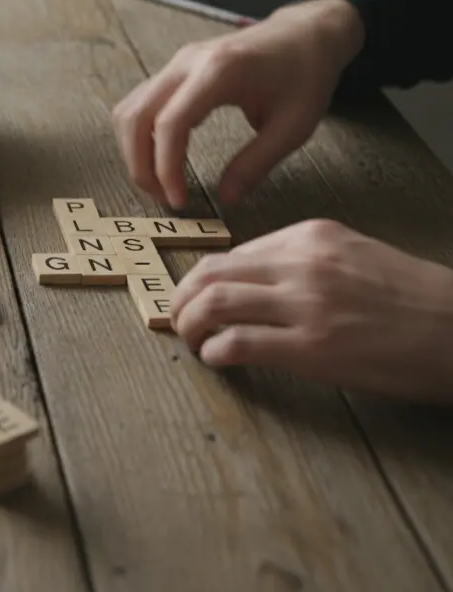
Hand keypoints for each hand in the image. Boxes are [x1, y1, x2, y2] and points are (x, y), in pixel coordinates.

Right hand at [111, 0, 364, 207]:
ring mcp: (177, 63)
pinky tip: (163, 154)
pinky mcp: (175, 69)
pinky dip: (141, 134)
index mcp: (219, 72)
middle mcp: (187, 63)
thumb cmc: (305, 75)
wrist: (306, 34)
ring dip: (134, 150)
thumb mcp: (293, 127)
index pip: (170, 124)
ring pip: (130, 110)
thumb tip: (226, 198)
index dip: (166, 168)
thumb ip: (256, 164)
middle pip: (136, 117)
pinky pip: (140, 102)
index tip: (179, 199)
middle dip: (140, 164)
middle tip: (162, 196)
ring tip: (159, 180)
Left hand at [171, 219, 452, 403]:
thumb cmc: (416, 301)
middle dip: (183, 298)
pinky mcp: (310, 346)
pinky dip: (214, 350)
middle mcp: (301, 263)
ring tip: (191, 341)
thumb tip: (255, 286)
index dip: (205, 282)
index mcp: (311, 237)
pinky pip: (237, 342)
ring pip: (214, 302)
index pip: (233, 254)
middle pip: (210, 273)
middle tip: (179, 321)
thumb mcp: (356, 256)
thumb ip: (306, 263)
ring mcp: (305, 303)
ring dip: (189, 325)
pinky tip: (216, 359)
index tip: (198, 300)